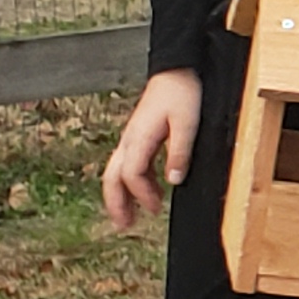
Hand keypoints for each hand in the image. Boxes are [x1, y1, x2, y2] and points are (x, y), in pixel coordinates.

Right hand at [101, 68, 200, 229]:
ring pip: (115, 172)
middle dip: (115, 203)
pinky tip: (147, 191)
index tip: (156, 209)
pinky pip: (127, 165)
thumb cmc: (182, 94)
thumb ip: (180, 152)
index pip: (132, 174)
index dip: (141, 194)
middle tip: (123, 225)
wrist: (176, 72)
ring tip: (129, 217)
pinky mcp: (138, 137)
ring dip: (120, 196)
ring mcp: (131, 139)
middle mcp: (129, 140)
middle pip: (111, 177)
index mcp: (139, 138)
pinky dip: (131, 183)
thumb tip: (173, 181)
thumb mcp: (187, 123)